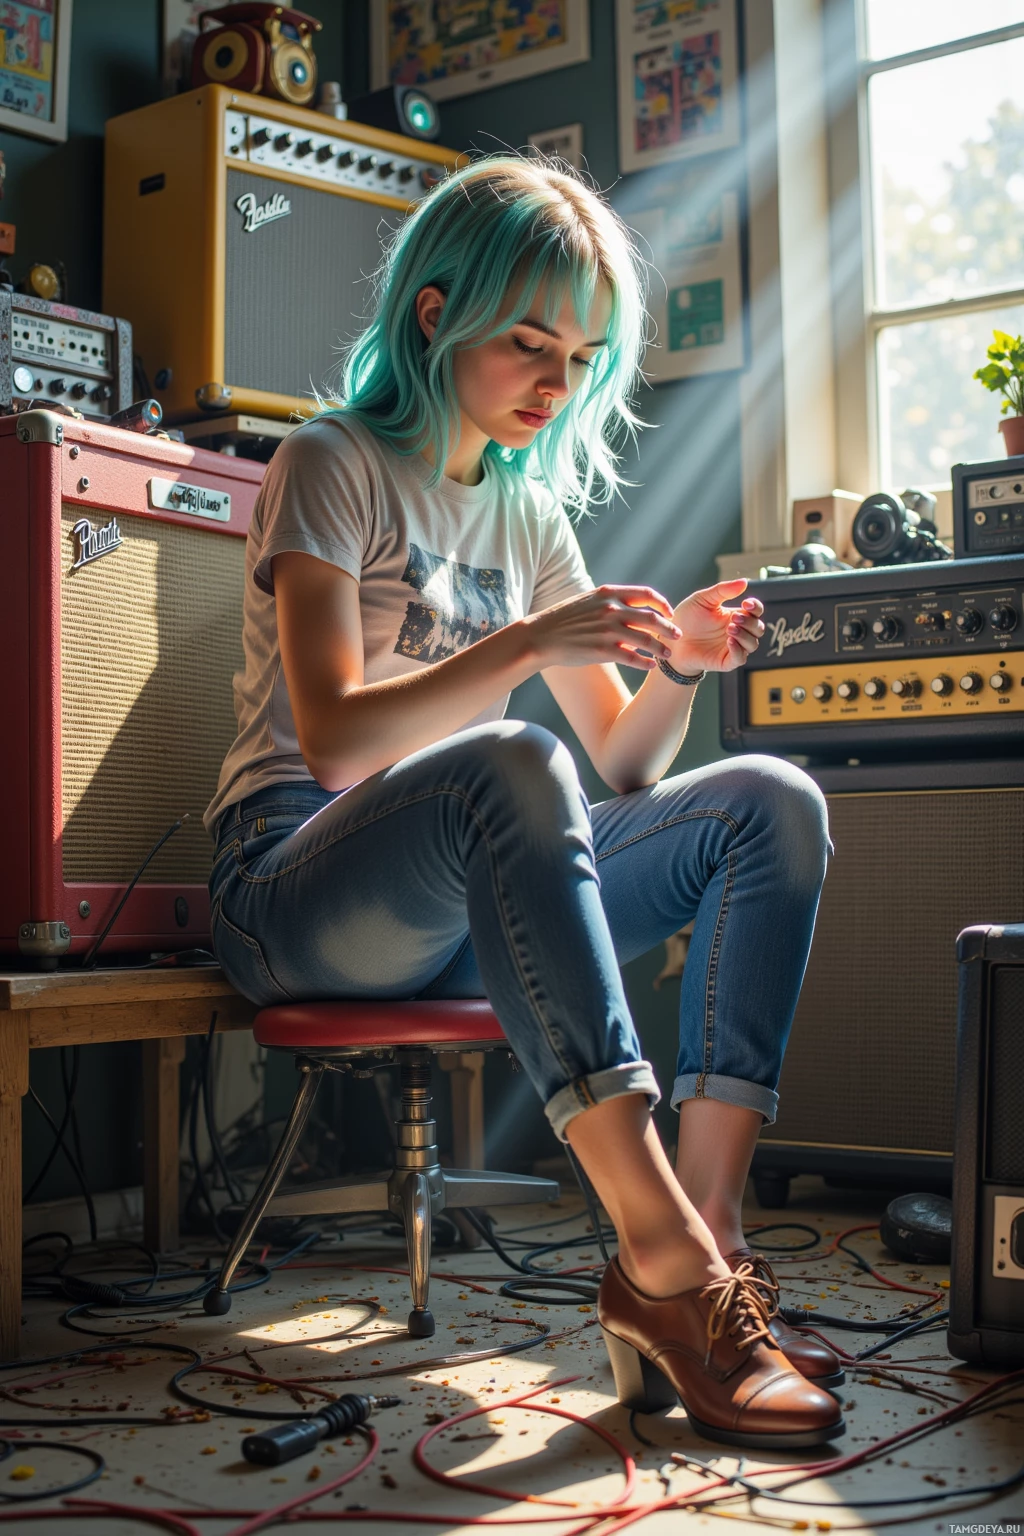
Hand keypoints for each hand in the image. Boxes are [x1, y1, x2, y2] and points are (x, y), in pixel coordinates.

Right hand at [525, 584, 682, 670]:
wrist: (540, 636)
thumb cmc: (563, 619)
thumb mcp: (587, 600)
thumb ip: (610, 602)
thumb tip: (630, 609)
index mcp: (608, 593)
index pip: (646, 594)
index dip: (662, 604)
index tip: (669, 613)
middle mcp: (611, 609)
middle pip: (652, 618)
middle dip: (669, 628)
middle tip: (678, 636)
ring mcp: (608, 630)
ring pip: (646, 640)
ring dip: (661, 648)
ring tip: (668, 655)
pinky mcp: (603, 651)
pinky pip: (632, 658)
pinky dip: (645, 663)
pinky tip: (651, 666)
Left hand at [668, 579, 764, 674]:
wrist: (671, 639)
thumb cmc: (687, 619)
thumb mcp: (703, 599)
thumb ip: (723, 590)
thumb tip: (745, 582)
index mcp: (735, 616)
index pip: (755, 612)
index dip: (755, 607)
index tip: (746, 603)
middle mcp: (737, 632)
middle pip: (758, 628)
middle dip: (750, 622)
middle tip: (734, 618)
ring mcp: (732, 648)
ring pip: (753, 644)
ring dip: (745, 635)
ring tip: (730, 628)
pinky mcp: (725, 661)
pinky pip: (740, 659)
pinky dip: (739, 650)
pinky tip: (730, 641)